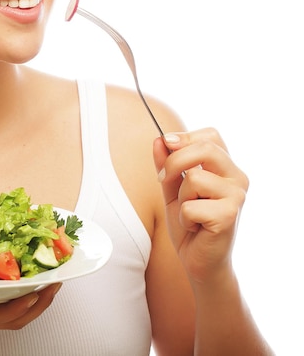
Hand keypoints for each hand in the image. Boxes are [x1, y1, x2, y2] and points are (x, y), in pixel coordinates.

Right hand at [0, 280, 61, 329]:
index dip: (18, 306)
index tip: (36, 291)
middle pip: (14, 318)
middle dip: (39, 303)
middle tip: (57, 281)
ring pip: (14, 313)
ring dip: (36, 300)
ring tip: (51, 279)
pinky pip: (6, 301)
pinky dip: (22, 292)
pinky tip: (28, 275)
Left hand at [153, 129, 248, 282]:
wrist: (199, 260)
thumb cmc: (189, 222)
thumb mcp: (171, 188)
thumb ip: (165, 164)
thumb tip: (158, 140)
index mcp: (226, 167)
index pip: (210, 135)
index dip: (185, 137)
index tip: (166, 144)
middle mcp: (237, 177)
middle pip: (205, 148)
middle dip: (174, 162)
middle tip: (162, 179)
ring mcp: (236, 196)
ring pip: (194, 178)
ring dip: (180, 197)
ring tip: (189, 213)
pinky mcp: (229, 216)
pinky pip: (190, 206)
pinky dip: (183, 218)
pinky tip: (195, 227)